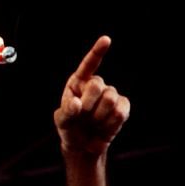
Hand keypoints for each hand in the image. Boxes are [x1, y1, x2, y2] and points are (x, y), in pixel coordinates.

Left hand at [53, 36, 129, 155]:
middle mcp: (96, 85)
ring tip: (93, 122)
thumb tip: (77, 104)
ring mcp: (111, 95)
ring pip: (110, 99)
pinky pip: (120, 112)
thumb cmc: (69, 128)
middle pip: (98, 85)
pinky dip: (110, 123)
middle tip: (83, 115)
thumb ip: (67, 111)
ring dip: (98, 116)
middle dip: (88, 104)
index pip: (88, 65)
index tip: (106, 40)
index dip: (97, 52)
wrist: (83, 145)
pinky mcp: (123, 107)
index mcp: (78, 82)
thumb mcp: (62, 120)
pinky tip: (103, 127)